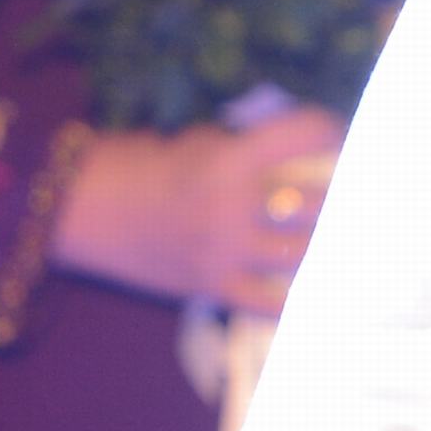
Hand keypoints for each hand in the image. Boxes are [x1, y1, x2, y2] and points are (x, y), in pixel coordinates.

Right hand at [51, 102, 342, 310]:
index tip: (335, 133)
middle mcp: (235, 204)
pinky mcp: (210, 285)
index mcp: (231, 158)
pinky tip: (309, 290)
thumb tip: (289, 153)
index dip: (329, 129)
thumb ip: (242, 147)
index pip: (305, 135)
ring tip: (333, 238)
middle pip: (316, 202)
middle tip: (349, 192)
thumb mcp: (194, 140)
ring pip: (301, 252)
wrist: (80, 207)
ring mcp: (224, 250)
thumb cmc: (135, 164)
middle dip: (338, 195)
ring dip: (319, 243)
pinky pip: (267, 302)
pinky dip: (291, 298)